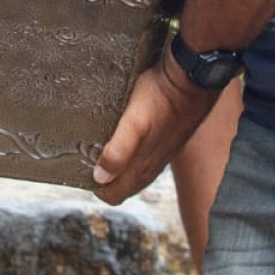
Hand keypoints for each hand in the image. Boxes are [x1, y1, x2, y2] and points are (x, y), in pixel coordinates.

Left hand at [92, 52, 221, 204]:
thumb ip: (119, 152)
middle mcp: (152, 165)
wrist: (191, 80)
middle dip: (105, 178)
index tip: (83, 169)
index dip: (97, 187)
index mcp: (142, 167)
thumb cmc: (161, 97)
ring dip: (118, 166)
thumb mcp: (134, 123)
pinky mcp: (166, 139)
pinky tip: (125, 135)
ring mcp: (161, 153)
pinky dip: (132, 154)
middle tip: (88, 157)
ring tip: (101, 146)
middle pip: (123, 186)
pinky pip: (145, 157)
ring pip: (134, 172)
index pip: (114, 195)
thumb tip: (100, 177)